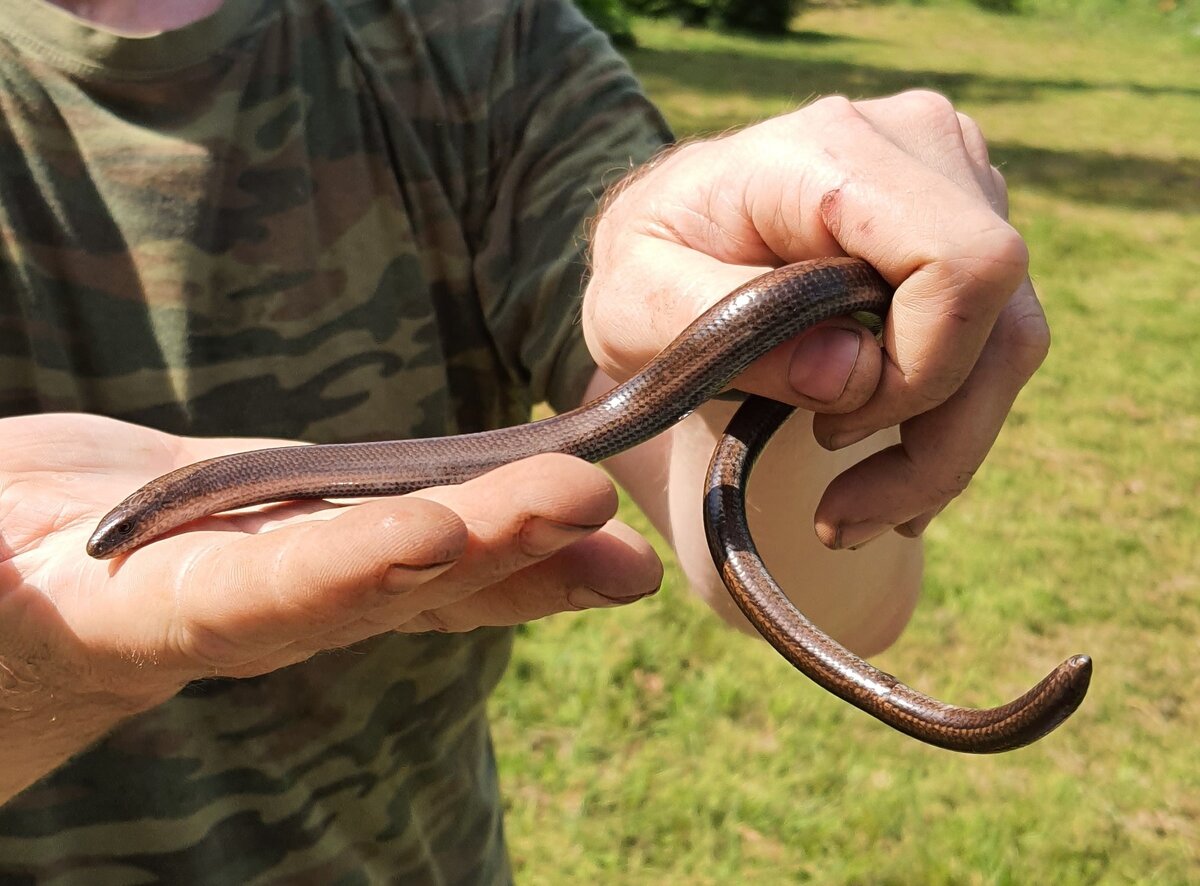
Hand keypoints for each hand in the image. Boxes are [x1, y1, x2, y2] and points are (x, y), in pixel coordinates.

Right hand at [0, 414, 660, 708]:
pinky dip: (508, 524)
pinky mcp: (339, 529)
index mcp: (162, 617)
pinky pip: (433, 528)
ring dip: (529, 544)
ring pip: (434, 564)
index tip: (426, 542)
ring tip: (623, 536)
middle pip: (385, 580)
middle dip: (484, 543)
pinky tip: (588, 519)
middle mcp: (264, 608)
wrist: (54, 571)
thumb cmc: (0, 579)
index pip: (261, 596)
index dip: (341, 571)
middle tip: (583, 503)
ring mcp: (315, 572)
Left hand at [585, 90, 1047, 549]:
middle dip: (936, 440)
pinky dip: (950, 425)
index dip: (920, 367)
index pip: (956, 260)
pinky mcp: (971, 227)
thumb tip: (855, 373)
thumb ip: (718, 324)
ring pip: (1013, 341)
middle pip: (999, 314)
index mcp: (831, 151)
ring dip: (946, 453)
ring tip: (856, 515)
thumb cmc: (645, 272)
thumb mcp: (629, 305)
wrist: (670, 247)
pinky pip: (1000, 341)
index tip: (832, 431)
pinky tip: (889, 478)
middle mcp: (919, 146)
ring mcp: (958, 181)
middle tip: (843, 516)